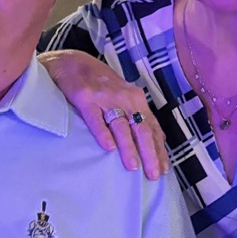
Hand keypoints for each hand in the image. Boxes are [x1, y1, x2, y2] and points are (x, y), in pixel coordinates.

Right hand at [37, 50, 168, 179]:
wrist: (73, 62)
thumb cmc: (100, 82)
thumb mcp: (124, 94)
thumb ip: (139, 114)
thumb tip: (158, 139)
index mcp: (136, 99)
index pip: (152, 128)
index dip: (159, 150)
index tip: (163, 170)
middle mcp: (124, 98)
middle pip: (141, 129)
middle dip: (149, 153)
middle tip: (153, 175)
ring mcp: (105, 98)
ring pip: (121, 126)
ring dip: (129, 147)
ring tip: (133, 167)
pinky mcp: (86, 99)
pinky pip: (96, 119)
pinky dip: (103, 133)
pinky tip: (108, 148)